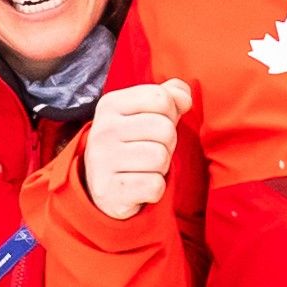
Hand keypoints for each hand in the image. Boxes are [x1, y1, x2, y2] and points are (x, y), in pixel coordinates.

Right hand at [82, 80, 188, 219]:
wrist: (104, 185)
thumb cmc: (133, 142)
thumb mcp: (145, 112)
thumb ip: (168, 95)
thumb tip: (185, 98)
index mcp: (110, 104)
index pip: (161, 98)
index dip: (170, 113)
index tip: (157, 125)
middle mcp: (103, 130)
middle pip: (165, 129)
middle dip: (167, 143)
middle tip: (151, 149)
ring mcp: (102, 161)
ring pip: (160, 158)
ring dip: (161, 167)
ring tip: (145, 168)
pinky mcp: (109, 191)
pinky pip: (154, 186)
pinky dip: (155, 189)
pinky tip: (140, 186)